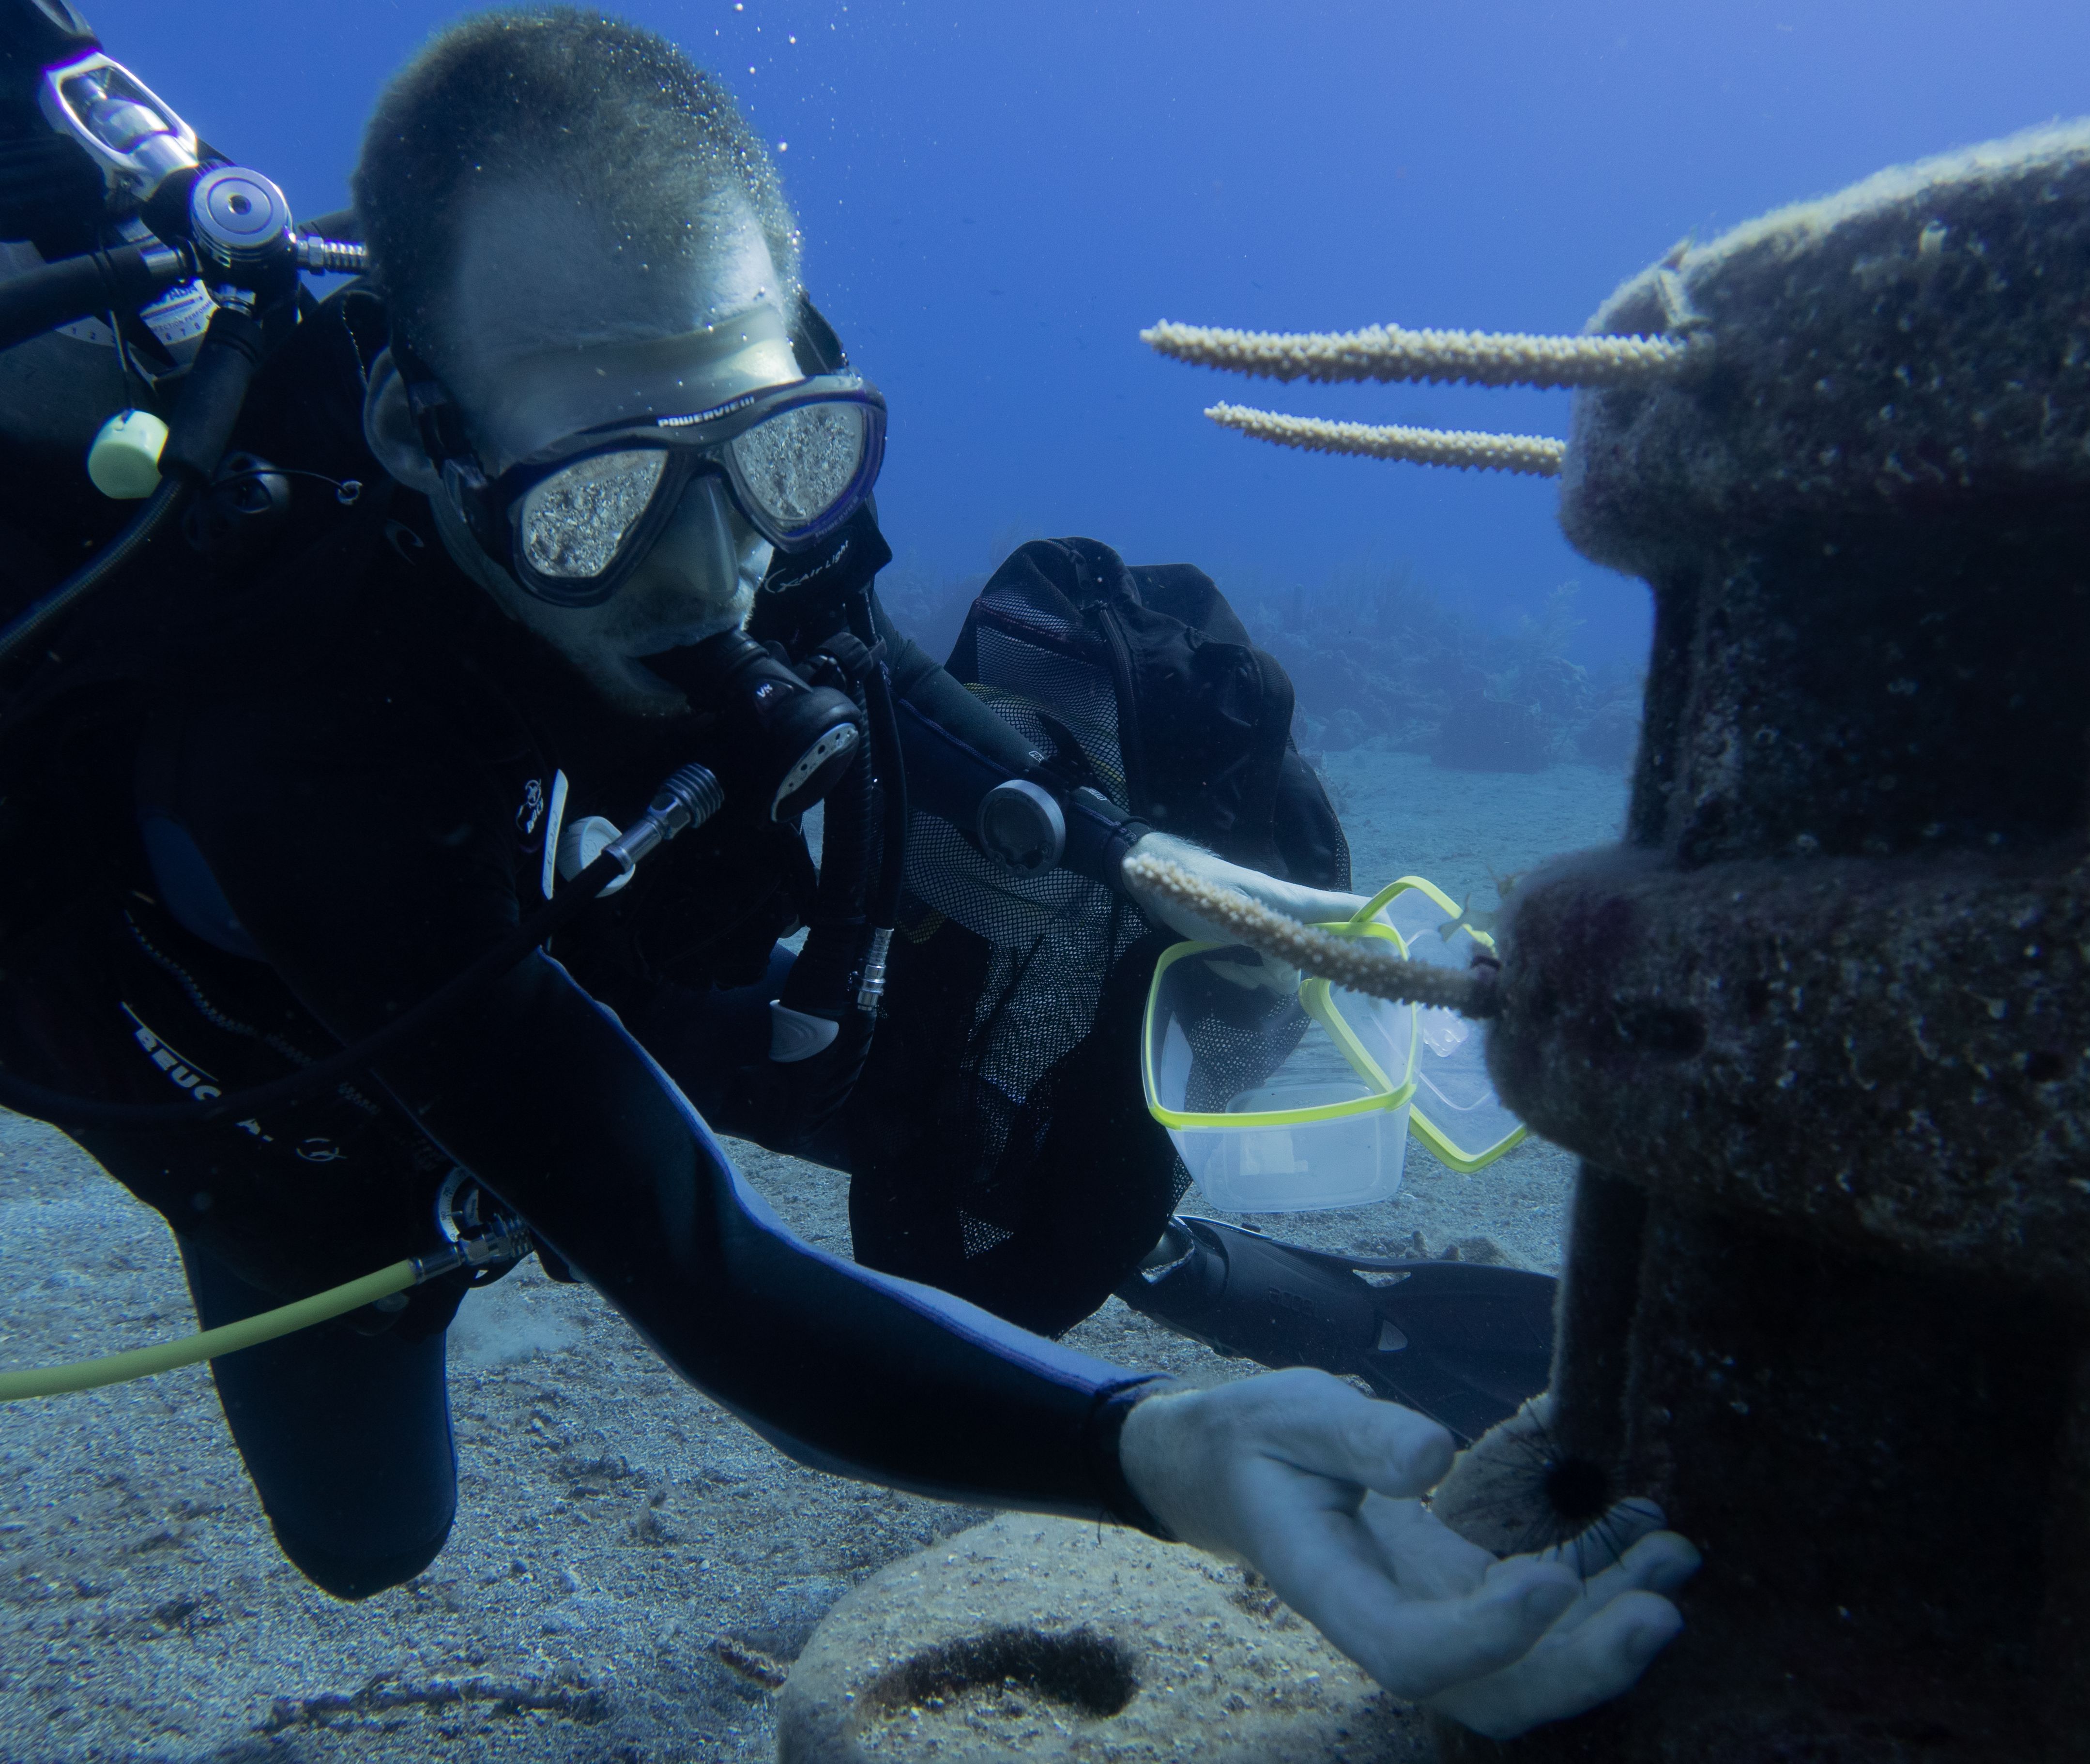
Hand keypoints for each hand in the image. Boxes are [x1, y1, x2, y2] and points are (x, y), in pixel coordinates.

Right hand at [1118, 1369, 1697, 1737]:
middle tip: (1662, 1605)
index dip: (1486, 1635)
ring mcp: (1433, 1621)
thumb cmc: (1263, 1439)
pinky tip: (1650, 1542)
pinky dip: (1603, 1596)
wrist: (1238, 1473)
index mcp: (1332, 1591)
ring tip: (1675, 1560)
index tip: (1552, 1574)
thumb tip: (1432, 1455)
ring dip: (1610, 1635)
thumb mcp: (1294, 1413)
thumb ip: (1359, 1434)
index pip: (1410, 1652)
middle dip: (1583, 1664)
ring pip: (1530, 1674)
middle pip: (1492, 1693)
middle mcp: (1388, 1627)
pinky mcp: (1464, 1600)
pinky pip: (1540, 1627)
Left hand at [1121, 832, 1369, 994]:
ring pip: (1288, 971)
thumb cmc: (1196, 887)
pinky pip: (1259, 973)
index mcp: (1299, 902)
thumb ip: (1270, 948)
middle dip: (1316, 975)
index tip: (1396, 964)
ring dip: (1261, 976)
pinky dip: (1241, 974)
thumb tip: (1290, 979)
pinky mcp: (1247, 945)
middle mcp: (1292, 919)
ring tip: (1228, 962)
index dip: (1382, 933)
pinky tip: (1218, 965)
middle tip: (1306, 992)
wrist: (1155, 878)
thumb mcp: (1236, 917)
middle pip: (1327, 952)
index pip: (1356, 912)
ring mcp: (1270, 933)